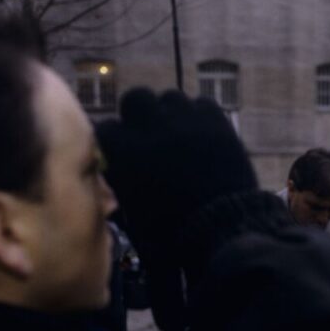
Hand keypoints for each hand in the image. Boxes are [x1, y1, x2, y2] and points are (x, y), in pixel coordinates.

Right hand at [96, 88, 258, 255]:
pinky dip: (200, 118)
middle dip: (140, 114)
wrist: (223, 228)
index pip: (106, 128)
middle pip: (136, 98)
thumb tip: (117, 168)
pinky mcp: (215, 120)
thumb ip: (121, 180)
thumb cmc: (173, 232)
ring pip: (171, 98)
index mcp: (123, 149)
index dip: (116, 141)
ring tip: (181, 135)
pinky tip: (204, 136)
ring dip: (171, 114)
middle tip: (151, 134)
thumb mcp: (133, 210)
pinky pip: (202, 105)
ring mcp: (184, 119)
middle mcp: (150, 126)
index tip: (122, 150)